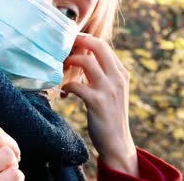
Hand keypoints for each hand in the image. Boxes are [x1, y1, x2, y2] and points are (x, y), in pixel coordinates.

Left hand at [62, 33, 139, 176]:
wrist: (117, 143)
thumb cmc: (110, 115)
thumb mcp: (113, 91)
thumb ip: (104, 74)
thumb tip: (85, 57)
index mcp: (121, 73)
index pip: (104, 46)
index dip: (85, 40)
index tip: (71, 42)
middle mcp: (117, 78)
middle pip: (98, 46)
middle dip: (78, 42)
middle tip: (63, 46)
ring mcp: (108, 90)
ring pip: (86, 62)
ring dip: (70, 61)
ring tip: (61, 67)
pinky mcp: (97, 102)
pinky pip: (76, 85)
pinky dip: (66, 85)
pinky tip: (63, 91)